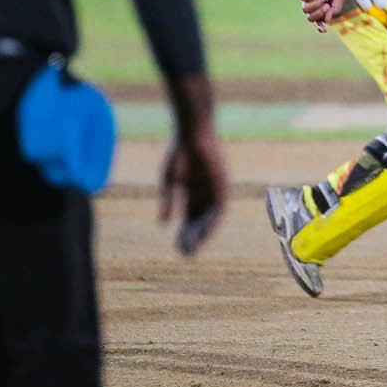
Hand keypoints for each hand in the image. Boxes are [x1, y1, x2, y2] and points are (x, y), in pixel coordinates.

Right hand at [158, 116, 227, 257]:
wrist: (193, 132)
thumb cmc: (180, 152)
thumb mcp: (170, 181)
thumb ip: (168, 202)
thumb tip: (163, 224)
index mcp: (193, 193)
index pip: (190, 219)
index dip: (184, 234)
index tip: (178, 248)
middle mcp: (206, 194)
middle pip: (200, 222)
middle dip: (192, 238)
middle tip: (184, 254)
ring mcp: (216, 190)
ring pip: (210, 219)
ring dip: (202, 234)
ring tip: (192, 248)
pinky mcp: (223, 185)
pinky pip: (219, 209)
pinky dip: (211, 221)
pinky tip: (204, 233)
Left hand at [299, 0, 347, 30]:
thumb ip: (334, 10)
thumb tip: (327, 21)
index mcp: (323, 8)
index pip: (319, 21)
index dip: (320, 27)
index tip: (323, 30)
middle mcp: (314, 3)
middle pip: (310, 17)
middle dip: (319, 13)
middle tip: (327, 5)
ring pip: (305, 9)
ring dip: (315, 5)